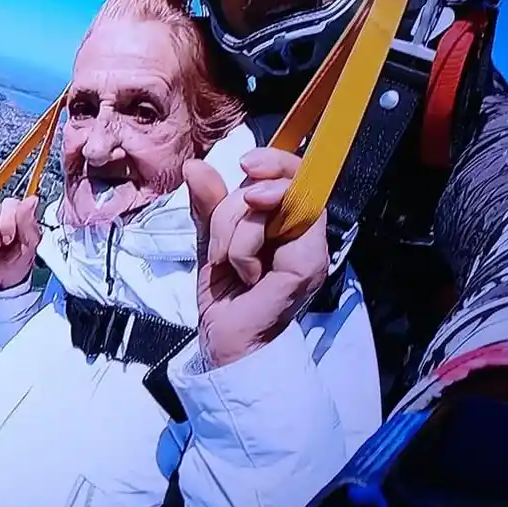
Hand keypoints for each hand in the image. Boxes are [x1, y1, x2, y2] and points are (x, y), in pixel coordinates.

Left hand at [184, 148, 329, 367]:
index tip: (245, 164)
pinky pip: (277, 231)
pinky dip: (245, 249)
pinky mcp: (307, 264)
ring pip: (275, 202)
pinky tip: (245, 276)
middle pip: (280, 182)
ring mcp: (311, 248)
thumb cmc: (225, 300)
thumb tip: (196, 166)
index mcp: (286, 224)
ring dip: (235, 230)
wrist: (225, 346)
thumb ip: (208, 205)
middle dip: (235, 205)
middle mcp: (305, 233)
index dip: (274, 160)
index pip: (294, 174)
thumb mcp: (211, 242)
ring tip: (230, 265)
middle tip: (221, 243)